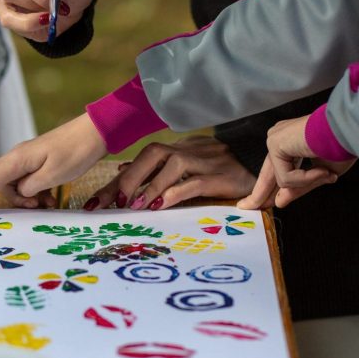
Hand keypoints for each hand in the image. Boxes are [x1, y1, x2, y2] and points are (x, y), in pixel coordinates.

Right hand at [0, 113, 106, 214]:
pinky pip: (21, 184)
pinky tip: (47, 200)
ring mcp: (23, 160)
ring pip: (5, 185)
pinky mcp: (32, 163)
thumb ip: (31, 188)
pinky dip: (29, 196)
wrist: (94, 132)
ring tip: (42, 205)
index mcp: (16, 160)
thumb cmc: (77, 151)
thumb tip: (18, 194)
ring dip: (17, 201)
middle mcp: (14, 158)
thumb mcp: (54, 175)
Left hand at [85, 136, 256, 210]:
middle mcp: (190, 151)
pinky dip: (175, 192)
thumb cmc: (224, 173)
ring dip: (150, 185)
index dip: (117, 180)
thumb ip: (157, 170)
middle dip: (128, 179)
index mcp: (180, 150)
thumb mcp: (187, 169)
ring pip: (172, 163)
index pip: (143, 159)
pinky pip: (194, 181)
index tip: (95, 202)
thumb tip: (123, 171)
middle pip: (154, 153)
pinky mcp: (221, 176)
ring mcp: (206, 161)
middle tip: (111, 204)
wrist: (263, 166)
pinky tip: (161, 205)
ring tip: (134, 207)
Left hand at [238, 116, 355, 208]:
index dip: (269, 188)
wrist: (350, 129)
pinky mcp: (275, 144)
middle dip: (259, 194)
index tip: (263, 202)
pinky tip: (321, 169)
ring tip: (327, 173)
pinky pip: (286, 178)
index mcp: (290, 142)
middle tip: (245, 207)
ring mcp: (275, 139)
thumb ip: (299, 187)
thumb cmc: (342, 146)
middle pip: (267, 174)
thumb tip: (279, 203)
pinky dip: (305, 179)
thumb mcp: (320, 174)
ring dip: (307, 182)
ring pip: (282, 179)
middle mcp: (279, 138)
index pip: (276, 169)